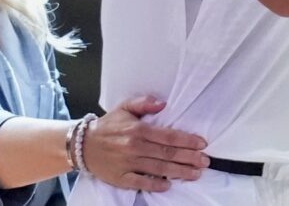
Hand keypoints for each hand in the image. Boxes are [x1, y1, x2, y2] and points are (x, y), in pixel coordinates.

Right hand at [82, 96, 208, 191]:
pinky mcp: (121, 177)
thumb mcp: (124, 107)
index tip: (202, 144)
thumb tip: (163, 103)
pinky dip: (156, 184)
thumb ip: (144, 103)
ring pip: (159, 168)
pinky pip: (142, 182)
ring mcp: (128, 163)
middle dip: (189, 158)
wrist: (83, 144)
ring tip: (196, 173)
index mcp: (138, 129)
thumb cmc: (107, 126)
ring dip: (180, 171)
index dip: (187, 140)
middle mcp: (134, 146)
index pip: (168, 136)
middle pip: (168, 153)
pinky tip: (169, 184)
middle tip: (205, 161)